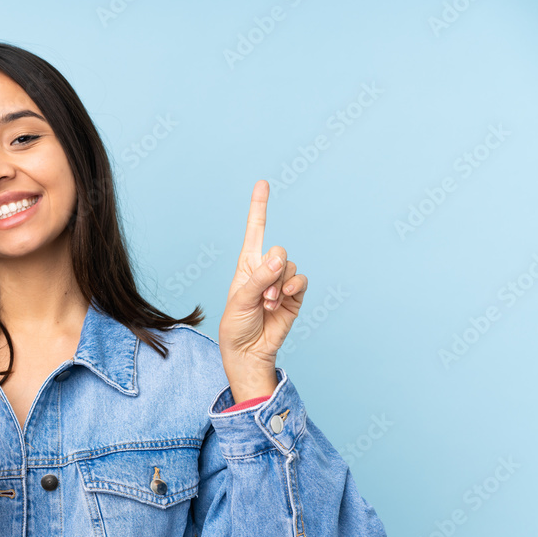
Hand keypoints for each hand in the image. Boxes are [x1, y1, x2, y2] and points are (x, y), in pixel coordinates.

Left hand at [218, 181, 307, 385]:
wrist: (248, 352)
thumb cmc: (236, 326)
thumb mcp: (240, 300)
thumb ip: (259, 278)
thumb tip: (279, 259)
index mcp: (246, 266)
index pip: (255, 231)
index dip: (259, 207)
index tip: (262, 184)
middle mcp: (265, 270)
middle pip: (278, 250)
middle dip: (272, 271)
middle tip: (262, 295)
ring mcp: (281, 283)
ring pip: (290, 267)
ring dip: (280, 285)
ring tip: (268, 305)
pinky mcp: (295, 297)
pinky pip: (301, 281)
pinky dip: (293, 288)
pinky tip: (282, 301)